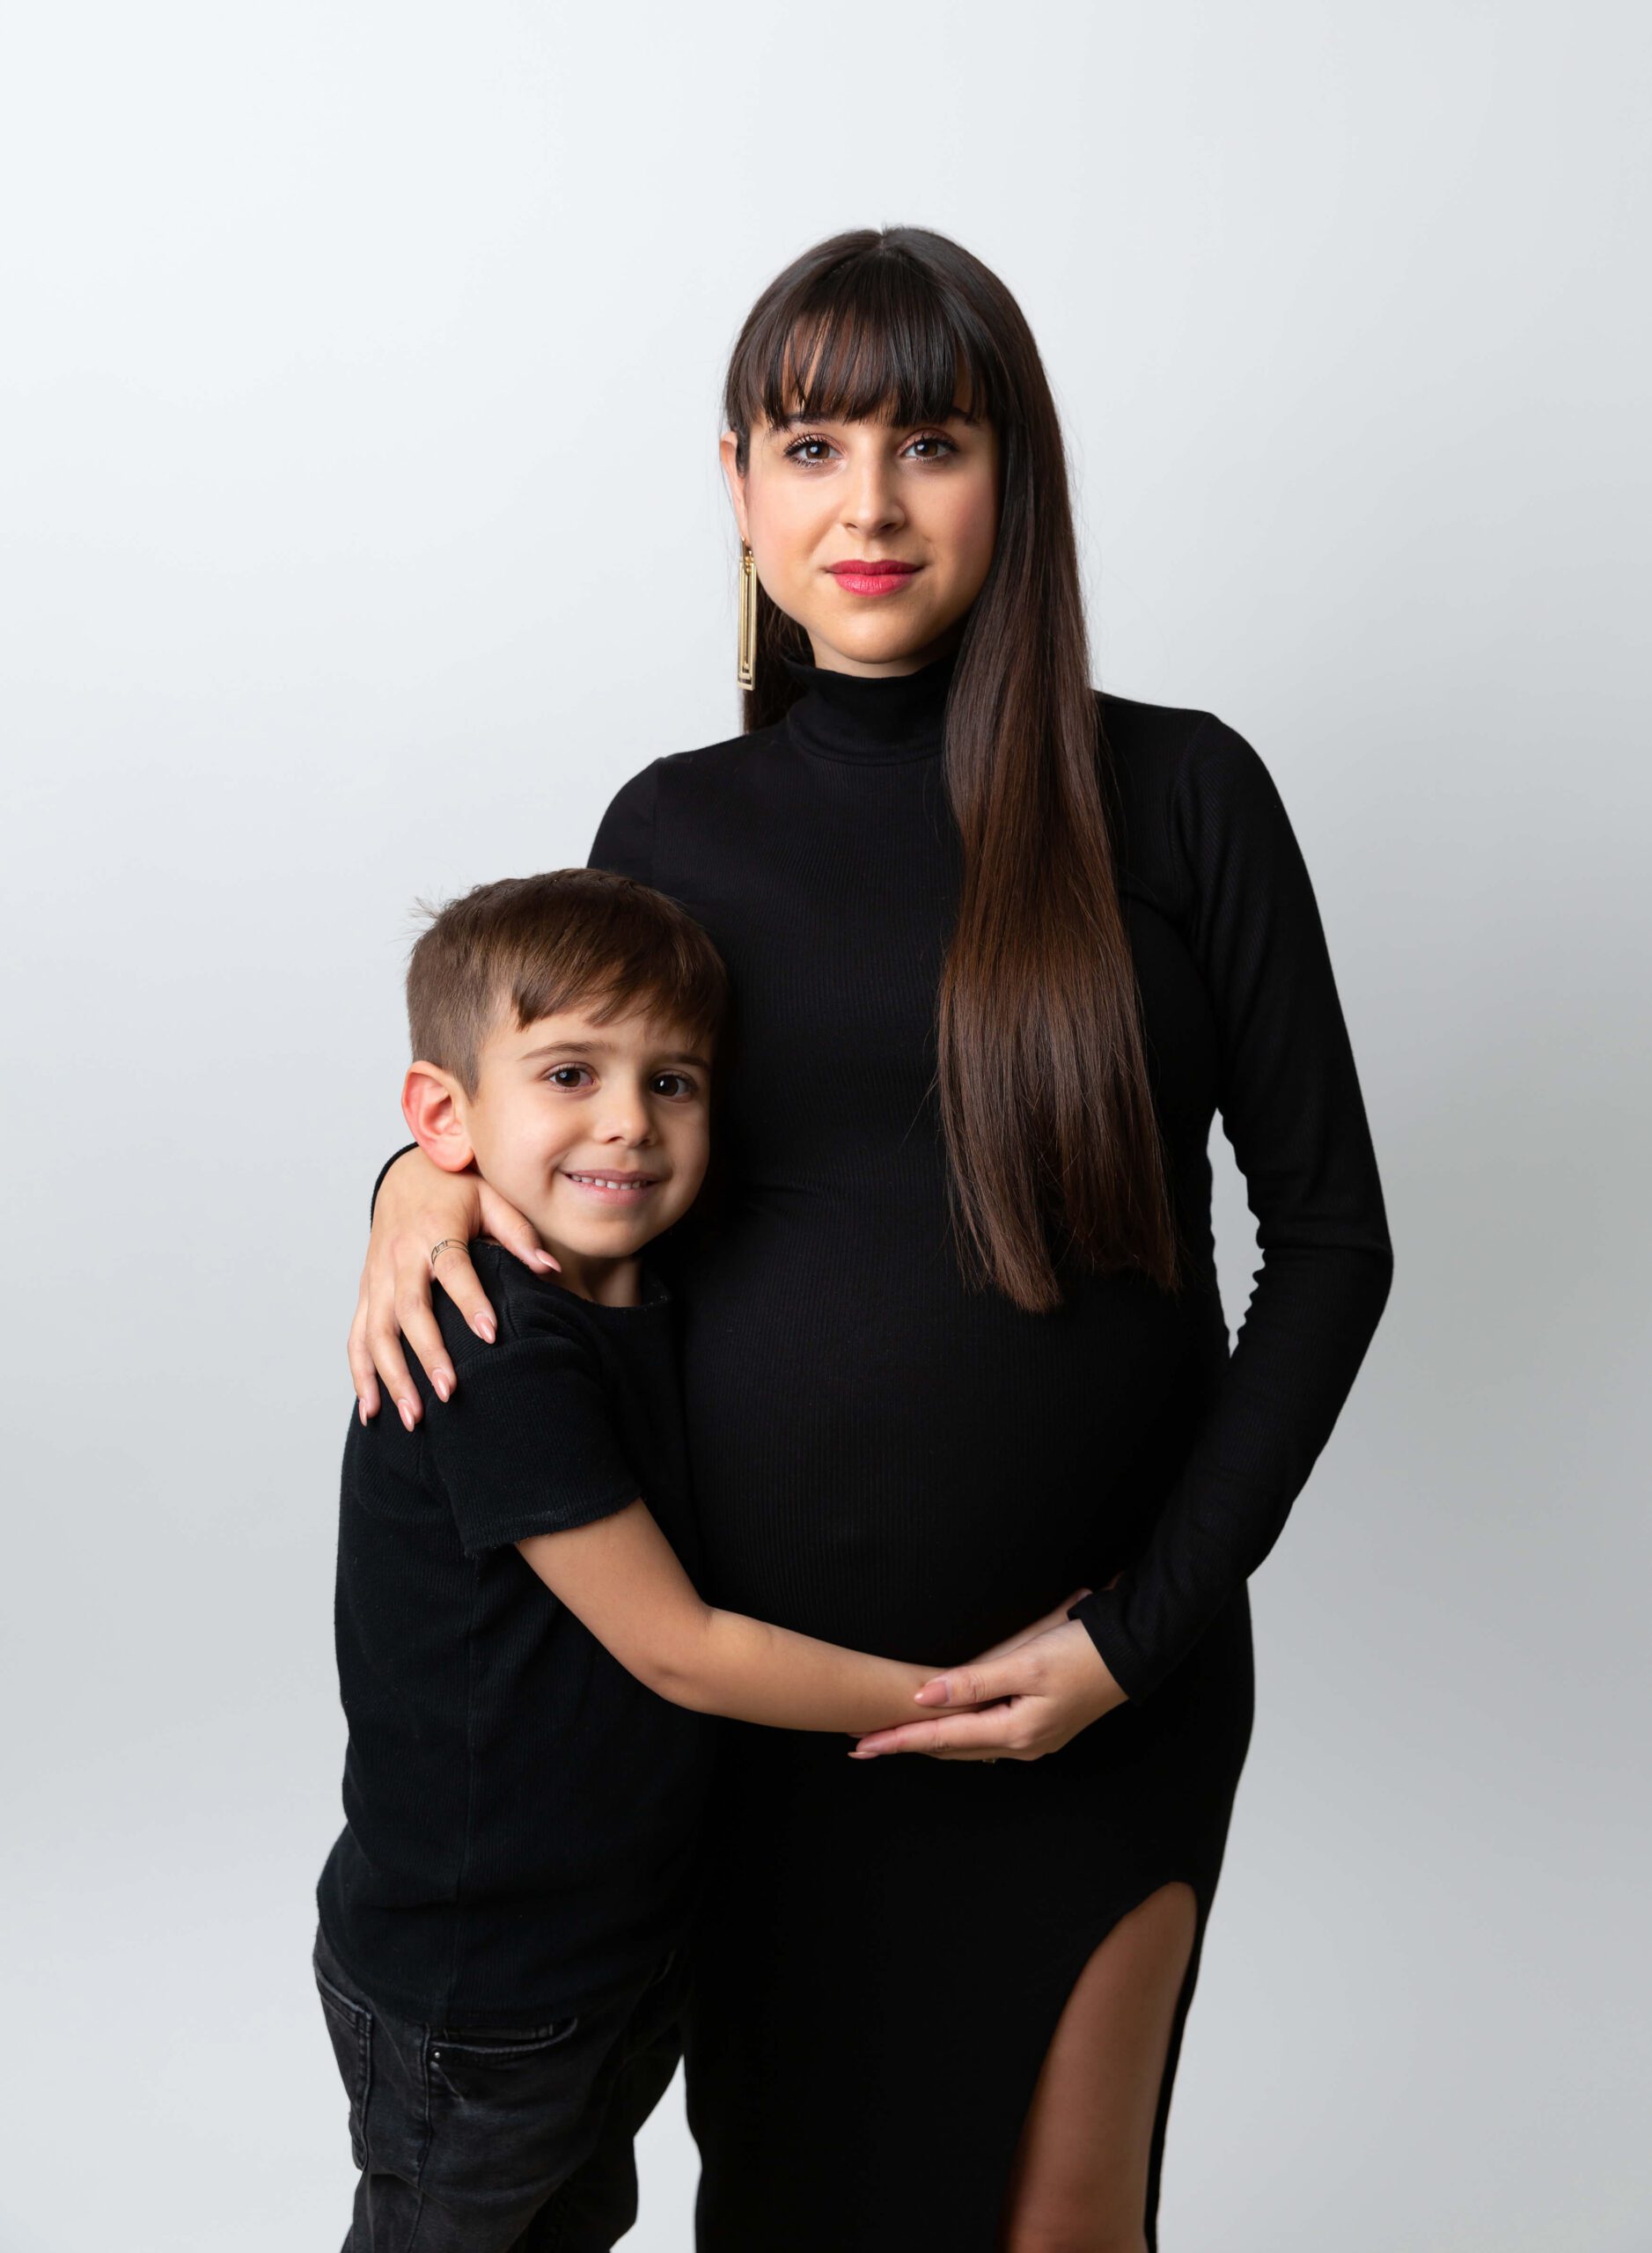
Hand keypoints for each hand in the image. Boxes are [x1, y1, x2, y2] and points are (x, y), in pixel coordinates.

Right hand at [347, 1147, 556, 1429]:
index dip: (470, 1301)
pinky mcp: (366, 1291)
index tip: (491, 1334)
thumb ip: (518, 1233)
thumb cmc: (456, 1189)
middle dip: (426, 1354)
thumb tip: (549, 1268)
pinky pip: (357, 1336)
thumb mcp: (492, 1198)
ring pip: (376, 1332)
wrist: (406, 1175)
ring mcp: (377, 1276)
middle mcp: (400, 1255)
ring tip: (412, 1417)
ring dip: (390, 1377)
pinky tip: (372, 1410)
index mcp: (434, 1230)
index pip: (453, 1269)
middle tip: (448, 1392)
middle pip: (408, 1310)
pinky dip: (361, 1374)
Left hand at [848, 1582, 1125, 1763]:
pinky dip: (957, 1735)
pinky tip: (946, 1731)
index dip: (898, 1740)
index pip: (941, 1739)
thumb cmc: (1080, 1654)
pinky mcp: (1041, 1728)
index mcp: (1015, 1732)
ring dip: (929, 1742)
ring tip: (893, 1739)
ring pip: (968, 1746)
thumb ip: (972, 1681)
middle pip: (950, 1749)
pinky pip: (987, 1737)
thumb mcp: (1024, 1664)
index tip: (860, 1745)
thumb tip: (922, 1695)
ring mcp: (1034, 1740)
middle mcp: (1021, 1746)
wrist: (1133, 1654)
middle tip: (862, 1745)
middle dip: (906, 1746)